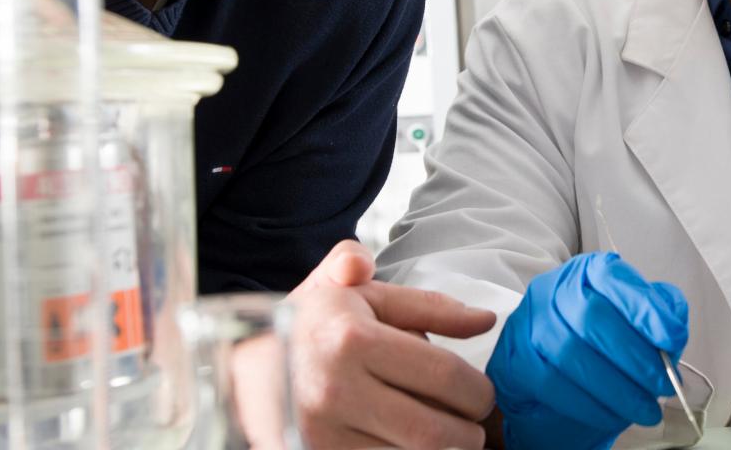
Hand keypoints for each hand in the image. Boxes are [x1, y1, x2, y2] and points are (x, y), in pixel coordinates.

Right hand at [277, 241, 497, 448]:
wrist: (245, 364)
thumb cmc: (313, 324)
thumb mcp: (363, 295)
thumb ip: (426, 304)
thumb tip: (485, 320)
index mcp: (352, 339)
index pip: (446, 377)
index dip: (479, 391)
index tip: (481, 394)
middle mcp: (335, 390)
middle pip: (436, 431)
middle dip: (468, 432)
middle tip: (469, 422)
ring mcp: (322, 434)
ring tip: (439, 432)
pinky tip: (405, 442)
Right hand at [487, 252, 689, 449]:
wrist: (555, 373)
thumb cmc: (601, 343)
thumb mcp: (635, 319)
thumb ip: (659, 313)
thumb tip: (672, 328)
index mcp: (586, 272)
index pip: (612, 278)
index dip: (644, 308)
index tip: (673, 339)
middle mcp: (551, 289)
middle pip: (591, 318)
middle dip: (635, 358)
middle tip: (663, 385)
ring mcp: (527, 324)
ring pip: (570, 353)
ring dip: (616, 388)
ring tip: (645, 408)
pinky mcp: (514, 360)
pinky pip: (551, 384)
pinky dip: (589, 404)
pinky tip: (613, 415)